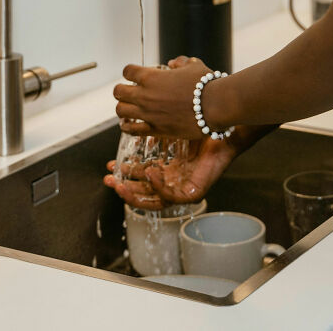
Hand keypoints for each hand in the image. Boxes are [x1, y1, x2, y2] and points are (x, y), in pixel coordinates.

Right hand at [102, 135, 237, 209]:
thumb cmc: (201, 132)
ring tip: (121, 183)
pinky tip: (150, 172)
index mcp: (168, 173)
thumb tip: (134, 131)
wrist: (224, 131)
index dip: (125, 176)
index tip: (110, 167)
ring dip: (136, 194)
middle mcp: (175, 183)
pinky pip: (172, 196)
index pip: (142, 181)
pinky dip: (159, 187)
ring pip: (155, 202)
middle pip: (145, 194)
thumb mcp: (170, 135)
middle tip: (108, 180)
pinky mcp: (194, 193)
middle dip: (124, 189)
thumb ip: (153, 137)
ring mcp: (184, 190)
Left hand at [114, 56, 217, 138]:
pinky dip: (127, 127)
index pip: (127, 71)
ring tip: (128, 109)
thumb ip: (181, 62)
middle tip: (129, 93)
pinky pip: (131, 130)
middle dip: (122, 91)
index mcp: (151, 77)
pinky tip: (129, 125)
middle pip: (118, 91)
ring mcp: (148, 113)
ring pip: (120, 111)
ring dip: (123, 108)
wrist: (215, 106)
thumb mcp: (194, 66)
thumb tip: (173, 63)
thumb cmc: (206, 84)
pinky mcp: (155, 129)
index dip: (130, 72)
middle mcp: (145, 95)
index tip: (135, 75)